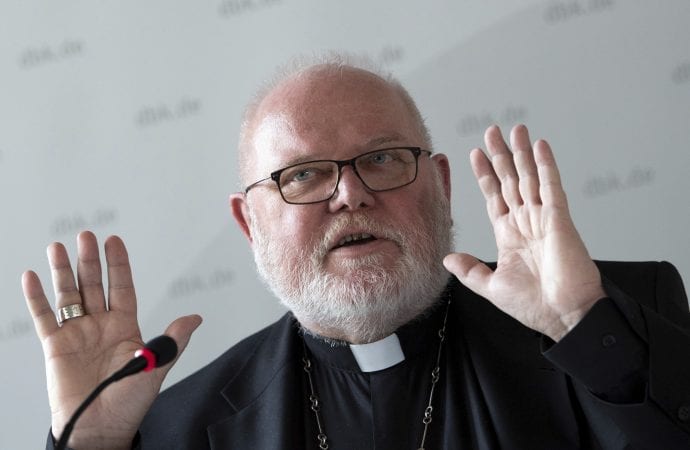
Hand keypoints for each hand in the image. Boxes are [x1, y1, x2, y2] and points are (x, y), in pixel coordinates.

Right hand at [22, 231, 201, 449]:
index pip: (121, 287)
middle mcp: (100, 326)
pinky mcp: (55, 347)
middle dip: (89, 260)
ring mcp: (77, 334)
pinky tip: (32, 276)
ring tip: (57, 246)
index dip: (118, 265)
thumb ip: (173, 340)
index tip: (114, 241)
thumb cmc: (129, 402)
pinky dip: (36, 297)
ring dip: (62, 271)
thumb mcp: (156, 367)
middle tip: (86, 236)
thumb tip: (196, 317)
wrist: (99, 429)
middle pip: (93, 285)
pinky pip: (44, 317)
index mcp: (125, 327)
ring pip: (68, 295)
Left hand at [443, 125, 604, 340]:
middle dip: (500, 155)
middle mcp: (525, 222)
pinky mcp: (559, 219)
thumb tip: (448, 259)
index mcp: (509, 235)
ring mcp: (543, 218)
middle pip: (510, 180)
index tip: (475, 154)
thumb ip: (470, 271)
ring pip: (529, 177)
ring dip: (521, 152)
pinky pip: (551, 186)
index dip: (485, 175)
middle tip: (492, 131)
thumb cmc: (534, 305)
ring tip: (514, 129)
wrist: (564, 316)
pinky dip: (545, 165)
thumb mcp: (492, 286)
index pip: (494, 196)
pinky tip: (539, 146)